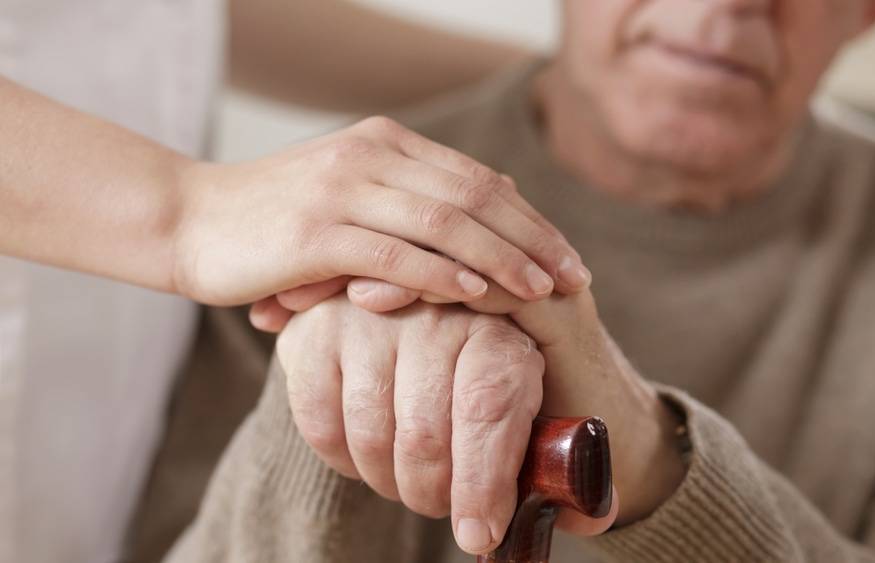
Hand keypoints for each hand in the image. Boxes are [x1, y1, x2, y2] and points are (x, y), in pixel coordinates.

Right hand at [173, 116, 589, 306]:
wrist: (188, 221)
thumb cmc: (274, 220)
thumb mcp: (348, 196)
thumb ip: (412, 197)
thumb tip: (489, 205)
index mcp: (384, 144)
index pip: (477, 179)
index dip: (530, 218)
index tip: (568, 256)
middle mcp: (370, 156)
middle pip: (474, 196)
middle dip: (533, 238)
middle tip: (575, 278)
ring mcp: (342, 189)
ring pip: (444, 222)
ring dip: (501, 257)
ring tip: (543, 291)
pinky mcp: (315, 231)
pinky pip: (394, 253)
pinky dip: (441, 274)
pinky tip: (478, 295)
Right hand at [314, 280, 687, 525]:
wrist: (442, 320)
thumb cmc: (505, 381)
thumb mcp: (551, 409)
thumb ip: (572, 464)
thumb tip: (596, 516)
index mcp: (505, 323)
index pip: (487, 407)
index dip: (480, 482)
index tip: (479, 534)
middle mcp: (435, 305)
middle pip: (424, 431)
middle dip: (434, 495)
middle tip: (447, 510)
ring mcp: (369, 312)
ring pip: (370, 432)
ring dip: (391, 482)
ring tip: (413, 482)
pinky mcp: (317, 328)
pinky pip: (320, 422)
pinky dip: (346, 460)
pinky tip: (371, 456)